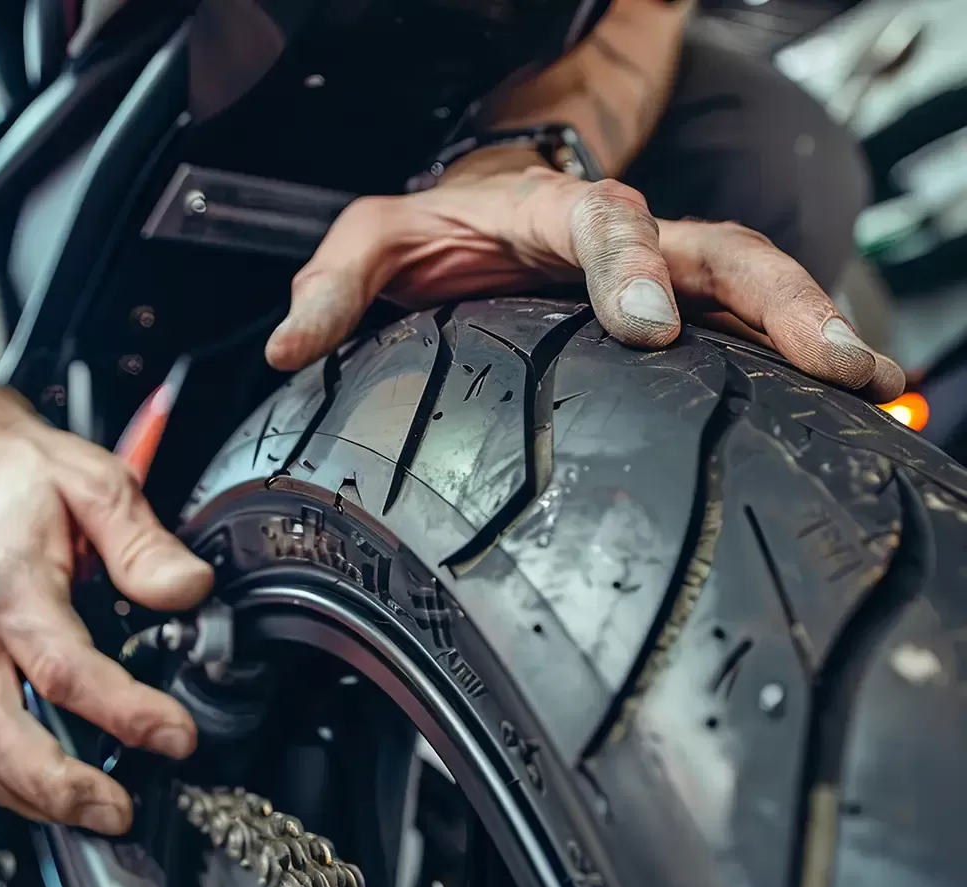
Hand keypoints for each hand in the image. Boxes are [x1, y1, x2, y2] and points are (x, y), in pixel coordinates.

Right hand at [0, 414, 212, 833]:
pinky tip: (48, 793)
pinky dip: (2, 779)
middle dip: (58, 784)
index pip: (62, 665)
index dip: (123, 710)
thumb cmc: (22, 475)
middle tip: (120, 811)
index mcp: (5, 578)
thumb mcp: (97, 483)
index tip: (177, 735)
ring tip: (93, 815)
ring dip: (27, 795)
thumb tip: (190, 592)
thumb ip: (144, 542)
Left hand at [265, 168, 903, 401]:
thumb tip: (289, 347)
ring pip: (747, 283)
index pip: (600, 223)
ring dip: (807, 327)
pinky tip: (840, 402)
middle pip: (712, 246)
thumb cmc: (427, 234)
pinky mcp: (675, 312)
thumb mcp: (369, 243)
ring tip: (867, 382)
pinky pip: (742, 327)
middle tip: (825, 358)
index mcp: (545, 215)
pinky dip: (789, 356)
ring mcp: (657, 273)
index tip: (649, 323)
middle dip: (771, 297)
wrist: (473, 223)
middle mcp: (617, 239)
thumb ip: (331, 286)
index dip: (629, 264)